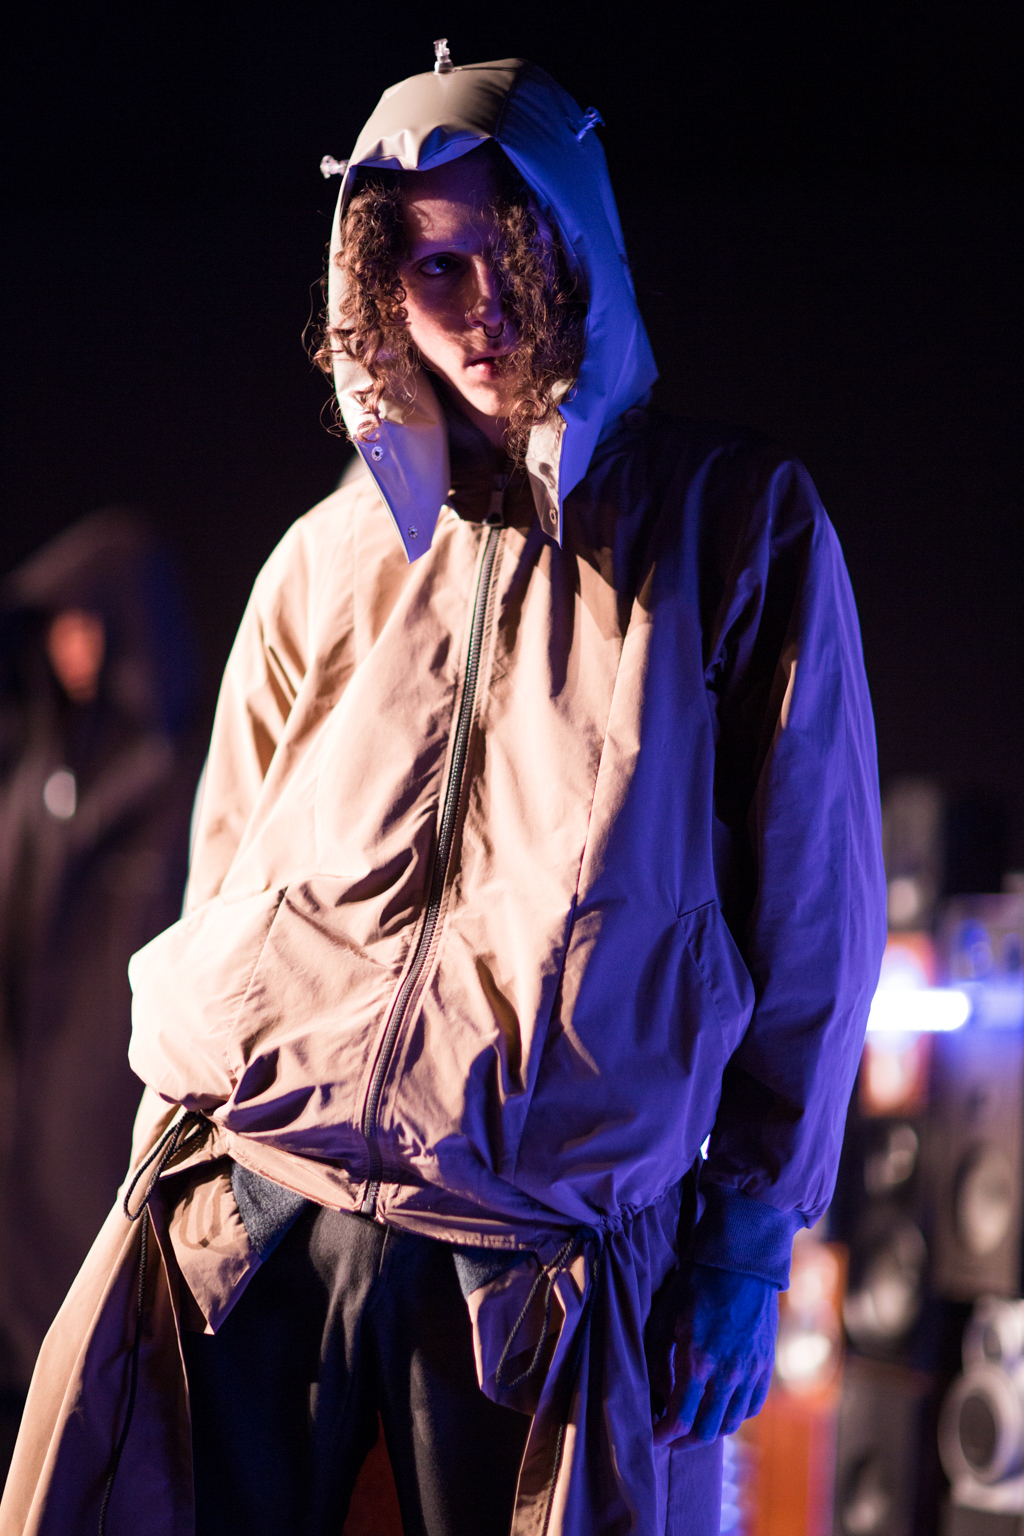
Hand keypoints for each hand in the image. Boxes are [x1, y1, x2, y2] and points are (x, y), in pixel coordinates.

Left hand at [647, 1261, 777, 1446]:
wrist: (740, 1261)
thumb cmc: (694, 1285)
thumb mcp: (664, 1318)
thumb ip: (655, 1361)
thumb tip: (654, 1395)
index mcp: (698, 1361)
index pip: (679, 1419)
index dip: (662, 1435)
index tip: (650, 1436)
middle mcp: (728, 1374)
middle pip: (706, 1432)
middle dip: (682, 1442)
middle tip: (667, 1437)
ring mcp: (751, 1372)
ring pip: (731, 1424)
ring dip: (708, 1432)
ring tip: (691, 1425)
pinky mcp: (765, 1366)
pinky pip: (751, 1408)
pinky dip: (733, 1416)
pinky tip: (718, 1408)